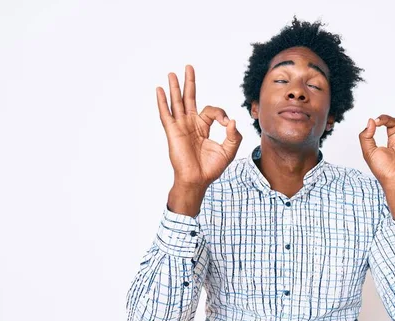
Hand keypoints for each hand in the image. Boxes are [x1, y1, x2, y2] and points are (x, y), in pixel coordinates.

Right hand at [157, 65, 242, 188]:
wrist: (198, 180)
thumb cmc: (211, 168)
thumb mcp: (229, 150)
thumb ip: (234, 135)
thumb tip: (233, 121)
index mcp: (203, 127)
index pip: (212, 110)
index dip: (221, 114)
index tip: (227, 124)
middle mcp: (191, 124)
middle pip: (189, 98)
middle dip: (189, 82)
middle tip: (188, 67)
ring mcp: (181, 127)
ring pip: (177, 102)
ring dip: (174, 88)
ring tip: (172, 73)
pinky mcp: (173, 132)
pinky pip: (166, 114)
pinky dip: (163, 102)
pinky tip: (160, 90)